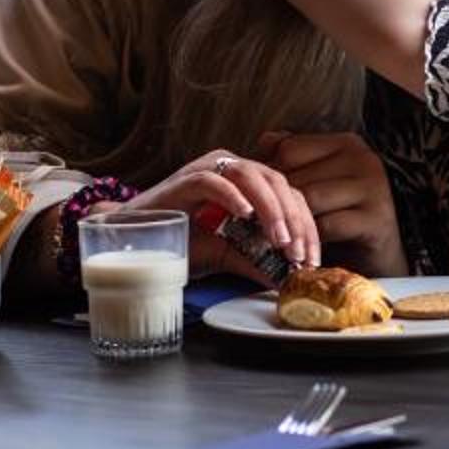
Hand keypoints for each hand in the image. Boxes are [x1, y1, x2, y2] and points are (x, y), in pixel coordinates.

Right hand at [127, 148, 322, 275]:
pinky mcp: (186, 179)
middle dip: (294, 219)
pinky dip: (232, 196)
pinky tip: (245, 216)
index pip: (290, 195)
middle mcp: (233, 168)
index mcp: (249, 183)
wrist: (137, 239)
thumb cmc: (181, 242)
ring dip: (270, 207)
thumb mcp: (227, 255)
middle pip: (278, 182)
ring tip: (279, 238)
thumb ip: (255, 261)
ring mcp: (210, 169)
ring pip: (252, 175)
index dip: (306, 225)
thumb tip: (287, 280)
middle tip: (298, 252)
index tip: (311, 259)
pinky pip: (214, 179)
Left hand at [257, 130, 403, 277]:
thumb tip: (264, 141)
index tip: (256, 193)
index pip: (289, 148)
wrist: (380, 251)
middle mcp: (362, 160)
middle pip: (298, 176)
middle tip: (258, 221)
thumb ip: (295, 158)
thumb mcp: (319, 180)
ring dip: (291, 221)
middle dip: (276, 201)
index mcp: (345, 144)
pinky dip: (310, 237)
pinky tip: (303, 246)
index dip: (268, 172)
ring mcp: (373, 188)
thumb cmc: (343, 212)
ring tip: (276, 234)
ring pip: (310, 199)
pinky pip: (328, 226)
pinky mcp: (376, 220)